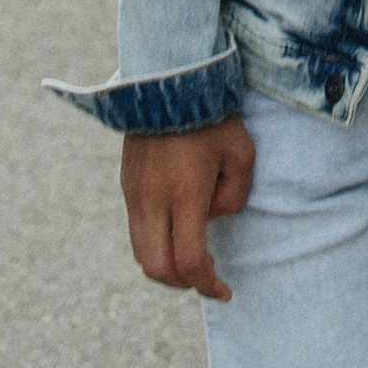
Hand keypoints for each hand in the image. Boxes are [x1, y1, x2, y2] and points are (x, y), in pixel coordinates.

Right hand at [120, 117, 253, 299]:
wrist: (170, 76)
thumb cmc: (214, 114)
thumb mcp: (242, 152)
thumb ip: (234, 195)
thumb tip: (212, 216)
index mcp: (184, 194)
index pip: (189, 262)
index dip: (208, 285)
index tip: (225, 291)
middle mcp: (152, 200)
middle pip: (157, 269)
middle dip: (183, 283)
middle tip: (207, 275)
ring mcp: (134, 193)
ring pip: (141, 253)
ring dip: (166, 265)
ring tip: (193, 255)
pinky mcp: (126, 183)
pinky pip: (136, 228)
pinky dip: (155, 242)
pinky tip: (177, 228)